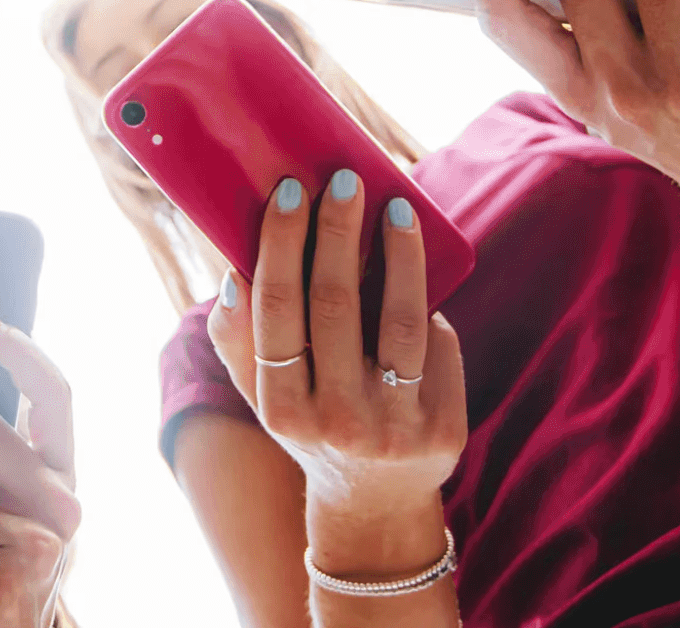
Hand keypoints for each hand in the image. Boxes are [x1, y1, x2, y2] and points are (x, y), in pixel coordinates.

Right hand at [207, 171, 465, 580]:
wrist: (376, 500)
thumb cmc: (312, 422)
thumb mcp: (263, 397)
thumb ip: (237, 340)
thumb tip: (234, 274)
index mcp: (281, 409)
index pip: (277, 313)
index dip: (283, 247)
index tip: (291, 191)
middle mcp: (336, 421)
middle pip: (336, 307)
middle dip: (339, 233)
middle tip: (344, 180)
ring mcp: (395, 426)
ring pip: (401, 319)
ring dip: (400, 252)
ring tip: (396, 206)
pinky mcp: (444, 427)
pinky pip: (437, 346)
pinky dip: (426, 300)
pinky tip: (418, 265)